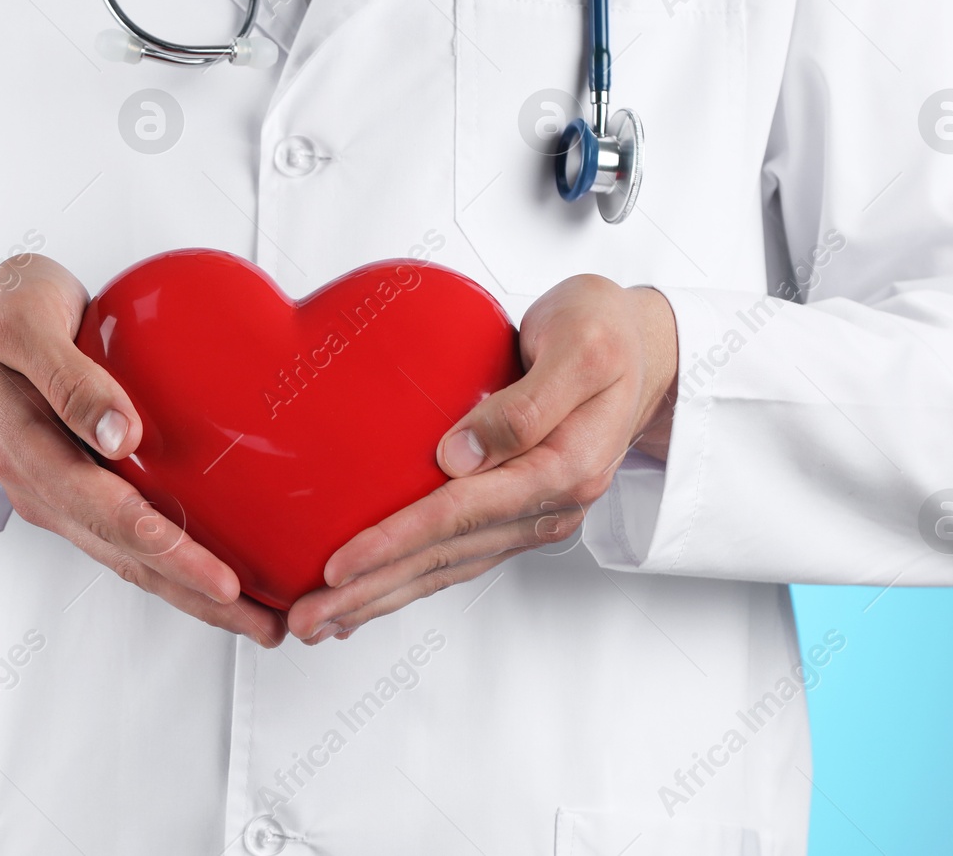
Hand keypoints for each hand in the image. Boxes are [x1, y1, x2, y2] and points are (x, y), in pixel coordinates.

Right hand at [0, 254, 285, 645]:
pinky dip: (179, 563)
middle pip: (127, 557)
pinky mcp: (81, 489)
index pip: (106, 514)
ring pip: (132, 559)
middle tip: (267, 627)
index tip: (224, 580)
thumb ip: (66, 376)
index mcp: (26, 452)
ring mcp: (61, 496)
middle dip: (198, 596)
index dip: (169, 551)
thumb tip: (121, 435)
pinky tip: (227, 576)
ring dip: (195, 595)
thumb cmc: (3, 310)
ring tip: (262, 621)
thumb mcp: (22, 325)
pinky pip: (132, 537)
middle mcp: (43, 489)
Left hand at [286, 276, 676, 644]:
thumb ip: (526, 402)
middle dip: (372, 591)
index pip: (462, 512)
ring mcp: (534, 514)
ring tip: (322, 620)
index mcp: (565, 467)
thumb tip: (458, 453)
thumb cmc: (607, 331)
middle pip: (446, 556)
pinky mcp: (517, 509)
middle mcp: (550, 504)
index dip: (396, 540)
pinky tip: (372, 591)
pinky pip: (457, 553)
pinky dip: (410, 578)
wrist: (646, 347)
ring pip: (447, 566)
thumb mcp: (581, 347)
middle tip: (306, 618)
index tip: (338, 563)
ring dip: (383, 596)